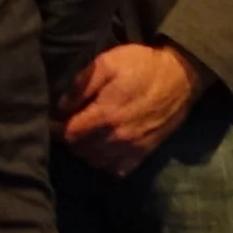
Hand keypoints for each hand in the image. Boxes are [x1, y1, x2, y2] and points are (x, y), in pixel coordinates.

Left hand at [59, 41, 200, 174]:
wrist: (181, 77)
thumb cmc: (142, 66)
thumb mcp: (108, 63)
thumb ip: (81, 84)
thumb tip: (60, 105)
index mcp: (106, 115)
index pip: (69, 133)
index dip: (56, 127)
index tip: (52, 118)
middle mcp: (117, 138)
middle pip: (80, 150)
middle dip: (70, 138)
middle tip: (68, 124)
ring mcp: (132, 149)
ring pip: (96, 162)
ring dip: (85, 150)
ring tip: (84, 135)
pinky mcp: (144, 154)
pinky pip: (117, 170)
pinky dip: (106, 163)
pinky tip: (103, 148)